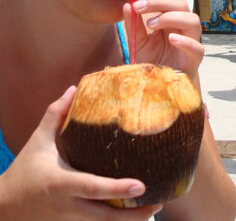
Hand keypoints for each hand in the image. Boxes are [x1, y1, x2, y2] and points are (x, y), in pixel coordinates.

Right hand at [0, 87, 161, 219]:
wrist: (2, 210)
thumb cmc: (23, 172)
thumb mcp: (37, 142)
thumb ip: (55, 115)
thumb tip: (73, 88)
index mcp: (62, 183)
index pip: (93, 188)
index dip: (117, 189)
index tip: (141, 185)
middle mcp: (68, 206)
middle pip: (104, 217)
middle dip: (132, 215)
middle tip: (158, 203)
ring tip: (154, 207)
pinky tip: (134, 214)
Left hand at [123, 0, 203, 81]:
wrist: (160, 86)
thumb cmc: (152, 60)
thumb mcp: (138, 42)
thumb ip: (133, 25)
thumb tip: (127, 4)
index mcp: (171, 17)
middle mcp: (183, 25)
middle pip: (180, 3)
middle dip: (157, 1)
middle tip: (137, 6)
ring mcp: (191, 40)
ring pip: (192, 20)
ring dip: (171, 17)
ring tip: (151, 24)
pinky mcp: (195, 58)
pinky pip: (196, 47)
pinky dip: (185, 41)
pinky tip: (171, 39)